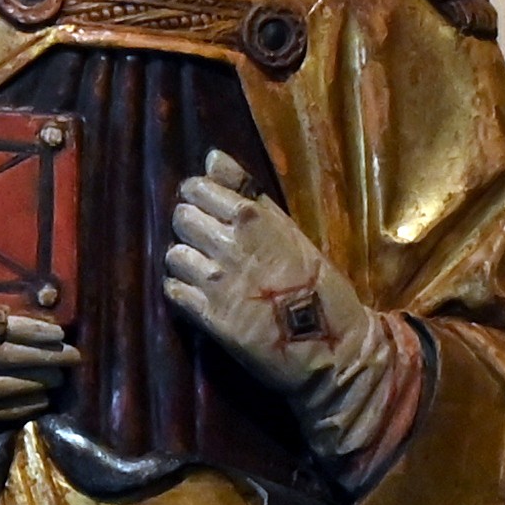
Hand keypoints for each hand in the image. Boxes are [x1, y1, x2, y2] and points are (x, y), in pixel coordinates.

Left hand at [161, 151, 375, 401]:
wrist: (331, 346)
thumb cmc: (318, 286)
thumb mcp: (291, 230)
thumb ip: (248, 194)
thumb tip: (212, 157)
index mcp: (253, 218)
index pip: (198, 188)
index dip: (197, 195)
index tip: (205, 206)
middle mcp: (230, 244)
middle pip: (181, 217)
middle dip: (189, 225)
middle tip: (206, 240)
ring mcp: (217, 282)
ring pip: (173, 254)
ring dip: (184, 259)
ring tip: (203, 270)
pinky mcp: (209, 317)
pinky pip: (173, 290)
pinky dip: (180, 289)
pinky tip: (197, 294)